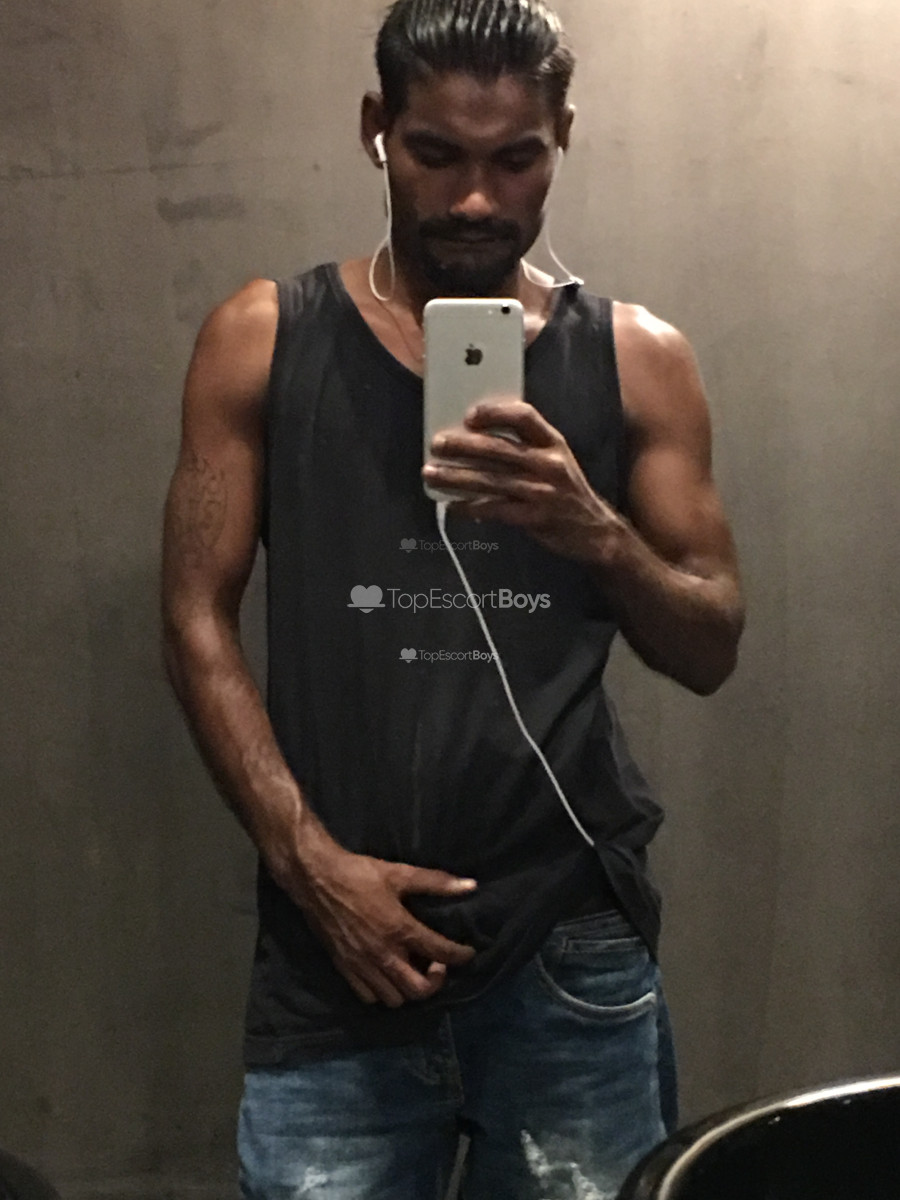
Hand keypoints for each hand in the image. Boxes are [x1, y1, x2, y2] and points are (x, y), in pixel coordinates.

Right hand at [272, 832, 477, 1007]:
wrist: (317, 879)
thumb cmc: (360, 874)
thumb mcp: (400, 874)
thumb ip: (436, 882)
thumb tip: (470, 886)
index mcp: (400, 929)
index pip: (440, 952)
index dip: (460, 956)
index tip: (468, 953)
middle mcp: (383, 954)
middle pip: (418, 990)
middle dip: (436, 982)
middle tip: (437, 964)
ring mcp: (362, 965)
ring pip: (394, 999)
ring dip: (409, 989)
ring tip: (412, 969)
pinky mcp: (345, 969)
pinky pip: (368, 996)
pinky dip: (382, 992)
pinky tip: (387, 975)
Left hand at [423, 399, 621, 561]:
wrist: (594, 530)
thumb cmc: (567, 492)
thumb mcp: (556, 461)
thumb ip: (527, 448)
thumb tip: (478, 440)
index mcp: (554, 443)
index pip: (524, 417)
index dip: (495, 413)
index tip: (469, 416)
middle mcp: (548, 464)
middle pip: (499, 449)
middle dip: (463, 446)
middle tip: (437, 444)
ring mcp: (541, 492)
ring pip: (490, 480)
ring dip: (456, 476)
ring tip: (431, 473)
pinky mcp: (534, 517)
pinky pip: (494, 509)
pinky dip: (469, 506)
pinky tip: (451, 505)